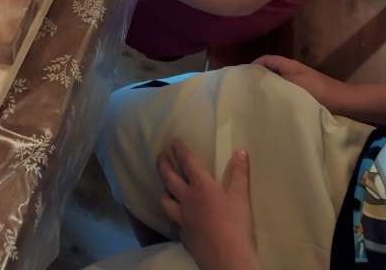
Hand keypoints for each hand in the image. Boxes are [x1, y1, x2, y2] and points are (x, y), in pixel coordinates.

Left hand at [158, 142, 259, 269]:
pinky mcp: (183, 236)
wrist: (226, 258)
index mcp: (201, 187)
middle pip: (170, 179)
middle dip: (164, 165)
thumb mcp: (240, 196)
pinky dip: (174, 216)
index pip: (187, 163)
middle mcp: (187, 200)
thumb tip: (240, 152)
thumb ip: (239, 173)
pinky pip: (174, 222)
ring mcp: (182, 219)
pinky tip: (178, 218)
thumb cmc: (235, 223)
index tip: (172, 141)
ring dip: (164, 192)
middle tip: (159, 156)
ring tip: (164, 188)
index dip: (179, 150)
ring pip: (166, 201)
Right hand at [254, 55, 349, 113]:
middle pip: (269, 70)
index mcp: (287, 64)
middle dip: (257, 78)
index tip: (241, 77)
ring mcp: (297, 81)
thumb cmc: (318, 91)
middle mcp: (290, 70)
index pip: (264, 59)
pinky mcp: (302, 92)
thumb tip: (256, 83)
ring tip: (255, 99)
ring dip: (267, 87)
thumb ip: (275, 82)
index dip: (252, 66)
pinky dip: (277, 95)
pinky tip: (272, 106)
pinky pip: (284, 90)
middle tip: (245, 90)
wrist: (343, 102)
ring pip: (276, 81)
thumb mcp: (293, 86)